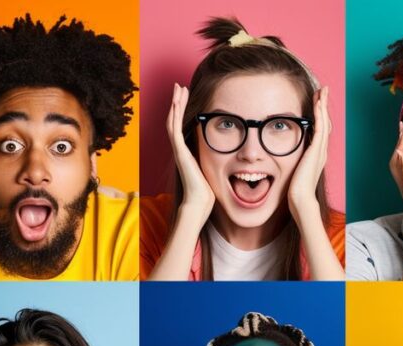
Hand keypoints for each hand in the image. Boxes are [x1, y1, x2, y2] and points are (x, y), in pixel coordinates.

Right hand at [169, 83, 214, 226]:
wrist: (198, 202)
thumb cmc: (206, 191)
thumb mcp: (212, 170)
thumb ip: (215, 161)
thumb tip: (229, 159)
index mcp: (187, 152)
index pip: (183, 126)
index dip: (183, 111)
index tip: (187, 97)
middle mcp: (180, 148)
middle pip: (175, 119)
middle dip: (178, 102)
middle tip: (180, 86)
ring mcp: (178, 149)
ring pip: (172, 120)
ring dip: (175, 103)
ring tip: (178, 88)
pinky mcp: (179, 151)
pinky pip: (174, 128)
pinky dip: (175, 114)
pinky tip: (176, 102)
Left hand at [287, 86, 329, 223]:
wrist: (300, 199)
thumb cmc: (295, 191)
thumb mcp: (291, 173)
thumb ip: (290, 164)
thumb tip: (277, 161)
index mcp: (315, 156)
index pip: (318, 131)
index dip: (318, 117)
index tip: (315, 104)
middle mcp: (320, 151)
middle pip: (324, 123)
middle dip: (322, 106)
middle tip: (322, 91)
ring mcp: (320, 150)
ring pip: (323, 121)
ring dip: (322, 105)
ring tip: (322, 91)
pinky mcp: (316, 150)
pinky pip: (319, 127)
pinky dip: (319, 113)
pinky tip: (318, 102)